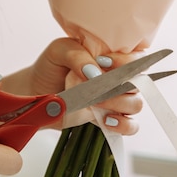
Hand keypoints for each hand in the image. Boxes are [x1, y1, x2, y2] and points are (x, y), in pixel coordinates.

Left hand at [0, 38, 143, 134]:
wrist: (36, 91)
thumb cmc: (51, 66)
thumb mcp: (60, 50)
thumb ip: (77, 55)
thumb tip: (94, 72)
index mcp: (113, 57)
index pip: (137, 57)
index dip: (126, 61)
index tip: (103, 62)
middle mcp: (119, 78)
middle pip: (140, 82)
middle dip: (120, 85)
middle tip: (95, 86)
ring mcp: (115, 100)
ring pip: (136, 104)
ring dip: (118, 104)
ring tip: (95, 102)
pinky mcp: (109, 118)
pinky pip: (130, 126)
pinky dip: (123, 125)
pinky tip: (106, 121)